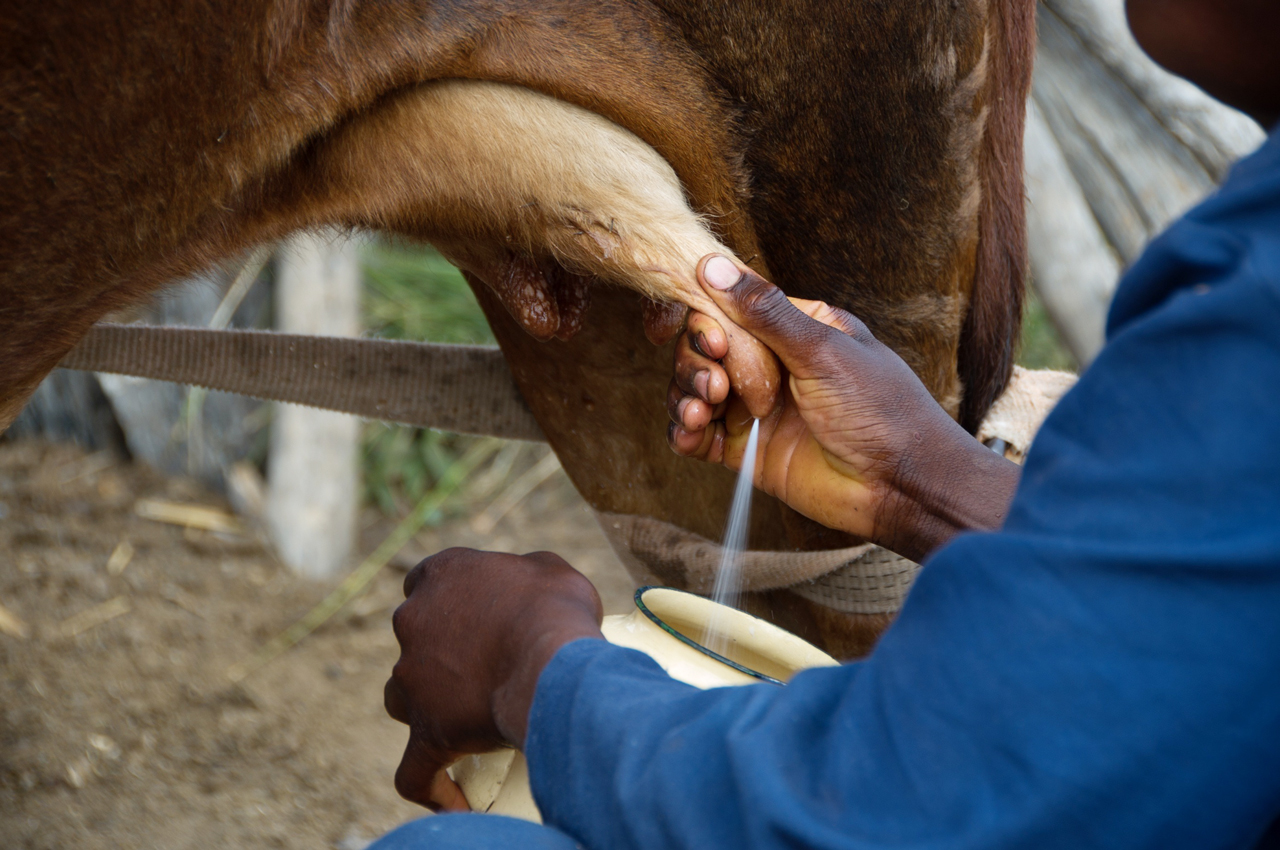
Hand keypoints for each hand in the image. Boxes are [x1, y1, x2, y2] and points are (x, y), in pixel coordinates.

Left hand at [383, 548, 603, 809]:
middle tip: (482, 667)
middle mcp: (414, 621)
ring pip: (401, 698)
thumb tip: (530, 588)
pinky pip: (415, 770)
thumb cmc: (555, 610)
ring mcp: (411, 679)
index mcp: (442, 575)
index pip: (424, 580)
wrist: (551, 661)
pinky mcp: (425, 731)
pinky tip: (450, 801)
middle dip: (438, 653)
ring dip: (424, 706)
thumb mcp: (550, 571)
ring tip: (462, 722)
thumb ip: (526, 573)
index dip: (445, 599)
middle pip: (413, 639)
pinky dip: (429, 785)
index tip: (470, 614)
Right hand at [667, 255, 1019, 560]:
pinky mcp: (746, 451)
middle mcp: (770, 363)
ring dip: (684, 394)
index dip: (701, 318)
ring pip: (694, 388)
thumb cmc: (880, 409)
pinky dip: (684, 431)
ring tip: (701, 410)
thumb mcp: (824, 350)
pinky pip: (698, 434)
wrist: (902, 486)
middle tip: (715, 384)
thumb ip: (765, 312)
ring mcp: (756, 408)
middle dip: (694, 362)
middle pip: (703, 348)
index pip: (728, 308)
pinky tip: (691, 432)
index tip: (698, 337)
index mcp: (794, 328)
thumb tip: (712, 266)